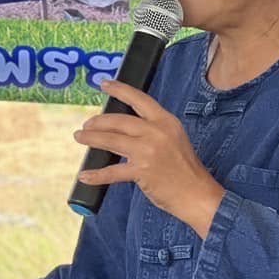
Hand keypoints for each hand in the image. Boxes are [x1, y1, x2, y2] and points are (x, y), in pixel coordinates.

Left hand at [73, 79, 224, 235]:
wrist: (197, 193)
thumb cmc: (185, 168)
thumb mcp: (174, 139)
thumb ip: (153, 130)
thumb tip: (125, 126)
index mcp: (166, 121)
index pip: (139, 99)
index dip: (120, 90)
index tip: (104, 84)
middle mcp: (156, 132)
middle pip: (119, 120)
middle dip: (98, 121)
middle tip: (86, 124)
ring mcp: (148, 151)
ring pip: (112, 140)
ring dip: (92, 139)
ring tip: (80, 137)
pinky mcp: (142, 171)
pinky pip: (113, 172)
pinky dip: (97, 175)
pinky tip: (85, 176)